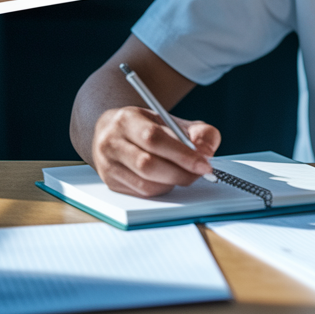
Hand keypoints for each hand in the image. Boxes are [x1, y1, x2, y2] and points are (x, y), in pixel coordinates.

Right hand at [91, 105, 221, 196]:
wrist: (113, 132)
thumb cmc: (146, 127)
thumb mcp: (171, 121)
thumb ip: (197, 132)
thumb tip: (207, 151)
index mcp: (126, 120)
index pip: (154, 139)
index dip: (182, 154)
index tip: (204, 164)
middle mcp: (111, 142)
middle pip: (147, 164)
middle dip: (180, 172)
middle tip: (201, 173)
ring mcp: (107, 165)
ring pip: (145, 184)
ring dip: (172, 182)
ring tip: (184, 173)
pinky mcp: (110, 183)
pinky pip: (142, 193)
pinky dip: (162, 188)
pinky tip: (168, 179)